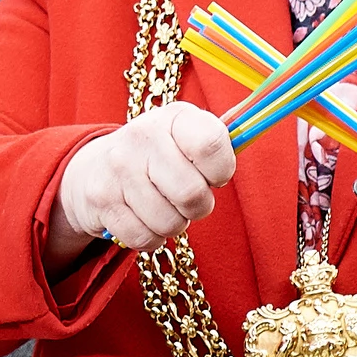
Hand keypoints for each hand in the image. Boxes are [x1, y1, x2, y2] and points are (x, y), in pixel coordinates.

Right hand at [48, 102, 236, 265]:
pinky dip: (151, 238)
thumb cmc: (158, 155)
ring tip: (164, 207)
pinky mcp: (102, 200)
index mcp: (174, 117)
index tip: (214, 175)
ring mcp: (119, 169)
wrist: (94, 166)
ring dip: (174, 224)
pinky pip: (144, 239)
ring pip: (169, 223)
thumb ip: (217, 143)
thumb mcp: (185, 135)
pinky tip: (144, 219)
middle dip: (198, 207)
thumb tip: (262, 127)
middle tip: (188, 199)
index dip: (221, 170)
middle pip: (192, 194)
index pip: (210, 145)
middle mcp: (142, 136)